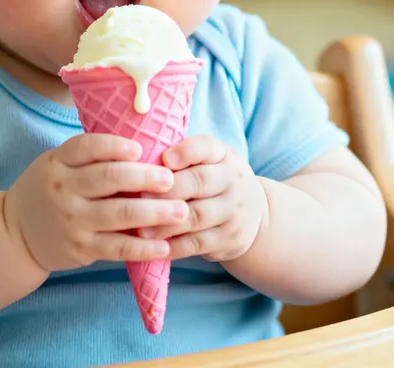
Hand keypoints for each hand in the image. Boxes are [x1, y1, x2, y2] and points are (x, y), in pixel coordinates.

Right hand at [6, 134, 188, 272]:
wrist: (15, 233)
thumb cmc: (49, 189)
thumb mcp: (57, 164)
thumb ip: (89, 156)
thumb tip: (141, 145)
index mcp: (59, 161)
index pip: (87, 146)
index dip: (115, 146)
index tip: (141, 148)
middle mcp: (64, 188)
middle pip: (109, 178)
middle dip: (145, 177)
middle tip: (171, 179)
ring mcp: (72, 219)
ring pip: (119, 214)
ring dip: (154, 212)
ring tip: (181, 211)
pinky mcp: (81, 247)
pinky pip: (117, 247)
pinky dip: (143, 247)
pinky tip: (165, 245)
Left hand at [142, 135, 267, 262]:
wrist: (256, 215)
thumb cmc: (215, 181)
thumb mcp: (209, 161)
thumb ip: (183, 157)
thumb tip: (137, 159)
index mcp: (223, 155)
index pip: (206, 147)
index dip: (185, 152)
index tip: (165, 158)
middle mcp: (233, 180)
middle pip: (199, 181)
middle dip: (168, 189)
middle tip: (139, 196)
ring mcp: (233, 211)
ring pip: (196, 216)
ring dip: (166, 223)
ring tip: (140, 228)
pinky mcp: (229, 239)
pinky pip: (198, 243)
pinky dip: (175, 246)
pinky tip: (155, 247)